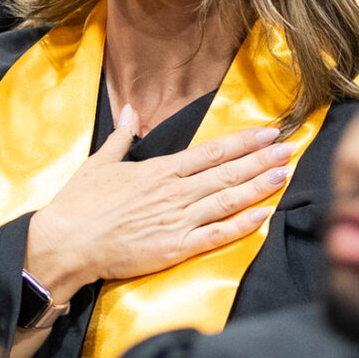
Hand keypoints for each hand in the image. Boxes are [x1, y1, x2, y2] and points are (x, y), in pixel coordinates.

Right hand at [25, 106, 294, 300]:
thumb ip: (121, 136)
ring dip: (259, 186)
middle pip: (227, 171)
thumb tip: (128, 109)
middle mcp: (175, 191)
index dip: (243, 142)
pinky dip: (241, 225)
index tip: (268, 133)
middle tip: (291, 147)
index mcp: (161, 169)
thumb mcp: (100, 162)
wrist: (67, 242)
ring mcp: (178, 220)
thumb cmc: (80, 203)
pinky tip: (263, 215)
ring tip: (285, 173)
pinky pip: (216, 235)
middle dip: (262, 159)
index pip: (212, 151)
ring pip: (228, 199)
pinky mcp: (175, 248)